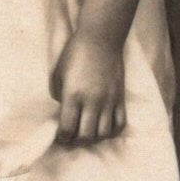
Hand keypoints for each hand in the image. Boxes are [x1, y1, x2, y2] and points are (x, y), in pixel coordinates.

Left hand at [51, 30, 125, 144]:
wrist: (101, 39)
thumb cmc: (75, 53)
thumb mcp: (58, 74)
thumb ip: (60, 96)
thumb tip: (63, 112)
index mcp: (73, 95)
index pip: (67, 128)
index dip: (61, 138)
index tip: (59, 138)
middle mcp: (92, 102)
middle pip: (86, 136)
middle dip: (76, 141)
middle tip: (71, 138)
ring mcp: (109, 101)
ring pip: (103, 134)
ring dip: (93, 138)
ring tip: (87, 133)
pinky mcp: (120, 98)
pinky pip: (119, 124)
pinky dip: (111, 131)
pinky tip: (104, 128)